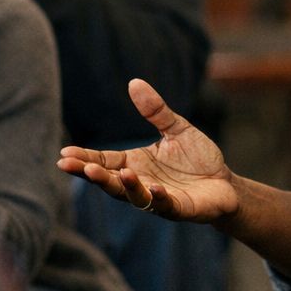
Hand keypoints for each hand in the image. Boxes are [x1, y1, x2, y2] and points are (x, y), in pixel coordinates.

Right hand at [57, 79, 238, 221]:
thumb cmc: (197, 158)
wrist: (225, 182)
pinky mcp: (178, 209)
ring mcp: (158, 198)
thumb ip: (155, 111)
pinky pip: (165, 206)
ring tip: (120, 173)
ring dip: (126, 186)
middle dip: (93, 175)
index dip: (84, 159)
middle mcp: (141, 183)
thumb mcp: (176, 129)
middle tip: (73, 167)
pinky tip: (154, 188)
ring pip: (135, 196)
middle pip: (111, 181)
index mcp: (135, 163)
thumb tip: (134, 81)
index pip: (104, 161)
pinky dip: (159, 198)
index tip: (64, 155)